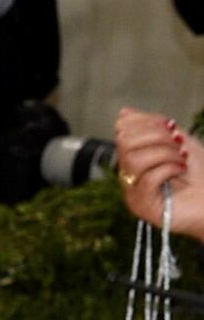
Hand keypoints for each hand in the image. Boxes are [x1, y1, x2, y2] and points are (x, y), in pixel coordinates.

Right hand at [115, 107, 203, 237]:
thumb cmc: (200, 173)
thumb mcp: (178, 141)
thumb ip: (154, 126)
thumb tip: (124, 112)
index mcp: (134, 159)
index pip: (122, 130)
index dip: (147, 121)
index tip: (171, 127)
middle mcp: (128, 176)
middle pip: (124, 142)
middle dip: (156, 136)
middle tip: (178, 143)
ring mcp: (133, 193)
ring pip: (134, 160)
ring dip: (164, 153)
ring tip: (181, 158)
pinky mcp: (143, 207)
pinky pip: (148, 179)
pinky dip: (168, 168)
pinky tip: (182, 170)